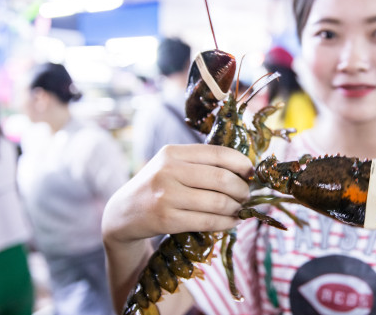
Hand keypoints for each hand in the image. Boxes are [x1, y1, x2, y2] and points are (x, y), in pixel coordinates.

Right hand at [101, 144, 252, 310]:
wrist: (123, 213)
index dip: (242, 164)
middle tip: (247, 196)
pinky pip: (208, 221)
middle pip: (222, 179)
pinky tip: (231, 222)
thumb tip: (246, 169)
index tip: (252, 173)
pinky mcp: (166, 220)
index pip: (218, 153)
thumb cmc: (157, 186)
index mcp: (173, 152)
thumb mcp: (171, 165)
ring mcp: (166, 196)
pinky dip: (226, 223)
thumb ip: (201, 164)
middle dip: (242, 189)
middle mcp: (168, 171)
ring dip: (236, 208)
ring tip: (240, 210)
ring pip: (218, 202)